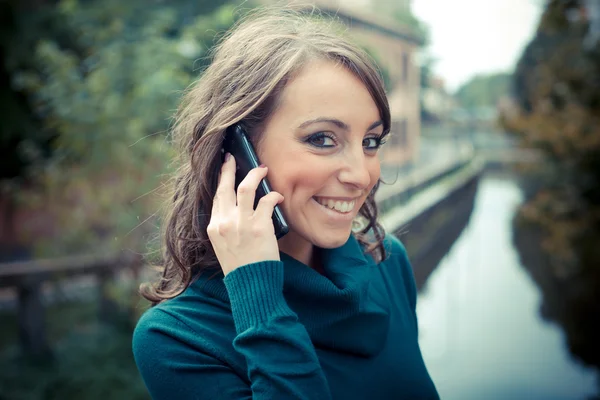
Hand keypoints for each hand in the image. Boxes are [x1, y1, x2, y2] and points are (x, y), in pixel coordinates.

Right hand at [207, 153, 283, 275]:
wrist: (251, 286)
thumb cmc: (242, 269)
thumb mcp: (224, 247)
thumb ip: (227, 227)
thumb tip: (237, 209)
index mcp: (214, 228)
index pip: (216, 197)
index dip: (221, 181)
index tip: (224, 170)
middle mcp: (225, 222)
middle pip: (225, 187)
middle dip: (229, 169)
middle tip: (233, 157)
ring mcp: (241, 223)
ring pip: (246, 188)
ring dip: (254, 175)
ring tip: (262, 169)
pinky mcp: (260, 226)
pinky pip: (267, 201)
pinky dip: (274, 196)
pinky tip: (278, 196)